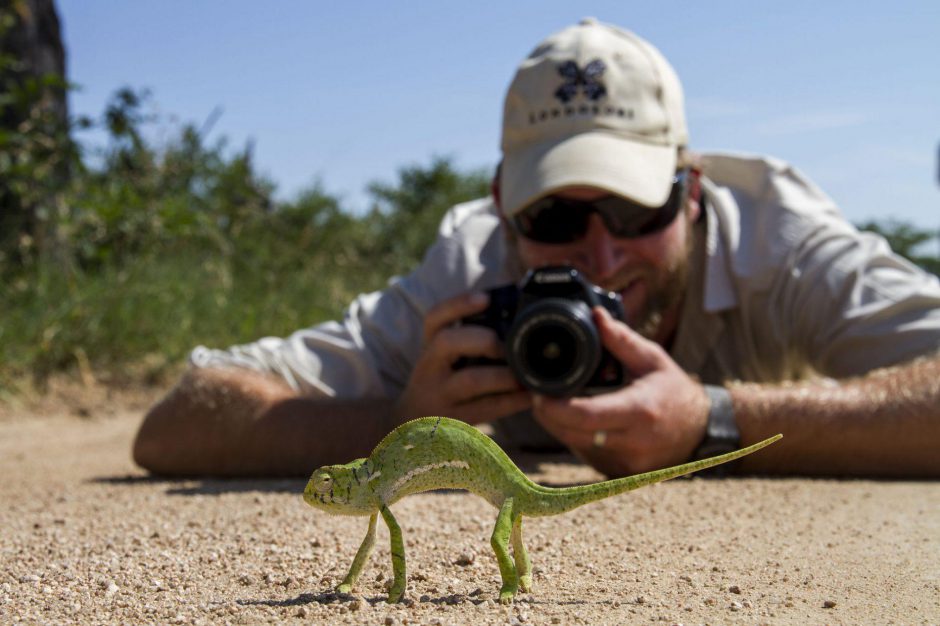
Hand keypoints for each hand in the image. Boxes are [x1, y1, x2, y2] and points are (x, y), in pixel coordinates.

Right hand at [394, 292, 531, 424]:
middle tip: (508, 348)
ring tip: (524, 376)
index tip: (486, 298)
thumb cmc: (441, 385)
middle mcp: (429, 369)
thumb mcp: (442, 361)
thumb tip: (515, 319)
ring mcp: (439, 397)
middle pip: (446, 342)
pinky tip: (529, 396)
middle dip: (484, 339)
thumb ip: (468, 341)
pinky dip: (512, 401)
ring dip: (503, 375)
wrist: (412, 426)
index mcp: (429, 348)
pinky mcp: (455, 422)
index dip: (458, 304)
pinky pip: (486, 408)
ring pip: (469, 380)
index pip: (434, 319)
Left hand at [531, 306, 709, 475]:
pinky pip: (585, 453)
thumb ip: (621, 340)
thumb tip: (595, 316)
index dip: (553, 405)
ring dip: (559, 425)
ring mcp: (625, 463)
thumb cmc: (674, 391)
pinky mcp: (619, 473)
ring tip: (557, 401)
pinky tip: (577, 419)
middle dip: (548, 413)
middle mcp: (632, 442)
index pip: (584, 414)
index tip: (538, 390)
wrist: (699, 431)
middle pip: (570, 432)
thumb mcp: (652, 359)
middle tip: (539, 392)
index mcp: (639, 411)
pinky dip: (576, 436)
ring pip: (574, 445)